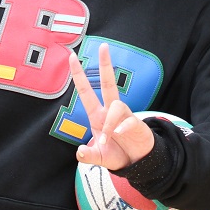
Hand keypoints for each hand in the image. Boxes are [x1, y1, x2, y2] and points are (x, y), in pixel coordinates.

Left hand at [70, 43, 154, 170]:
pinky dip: (121, 128)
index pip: (86, 91)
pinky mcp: (135, 123)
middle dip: (105, 64)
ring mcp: (124, 115)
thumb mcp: (99, 158)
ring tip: (106, 140)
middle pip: (108, 83)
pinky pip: (127, 120)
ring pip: (116, 106)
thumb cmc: (117, 154)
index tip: (72, 57)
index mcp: (97, 116)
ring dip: (109, 124)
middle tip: (103, 46)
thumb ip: (88, 156)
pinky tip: (119, 135)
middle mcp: (110, 111)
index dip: (78, 75)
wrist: (137, 163)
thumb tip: (79, 152)